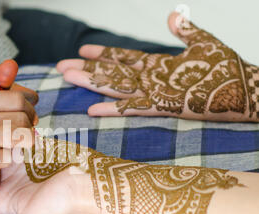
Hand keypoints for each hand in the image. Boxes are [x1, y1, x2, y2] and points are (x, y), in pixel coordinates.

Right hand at [0, 60, 38, 201]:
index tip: (28, 114)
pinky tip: (4, 154)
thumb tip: (12, 65)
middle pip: (20, 120)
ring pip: (17, 139)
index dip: (29, 108)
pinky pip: (9, 158)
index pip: (17, 100)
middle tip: (26, 129)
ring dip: (23, 141)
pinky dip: (12, 157)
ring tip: (18, 140)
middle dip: (29, 126)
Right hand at [57, 12, 258, 121]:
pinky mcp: (164, 106)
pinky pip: (132, 108)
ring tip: (68, 77)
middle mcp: (151, 80)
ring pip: (116, 87)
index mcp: (158, 66)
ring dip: (91, 83)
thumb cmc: (228, 70)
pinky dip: (112, 109)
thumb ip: (185, 31)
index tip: (83, 49)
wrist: (247, 92)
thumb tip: (172, 14)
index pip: (125, 59)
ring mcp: (155, 93)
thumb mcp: (204, 43)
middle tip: (61, 66)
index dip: (103, 54)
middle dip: (87, 70)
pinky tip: (91, 110)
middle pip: (113, 73)